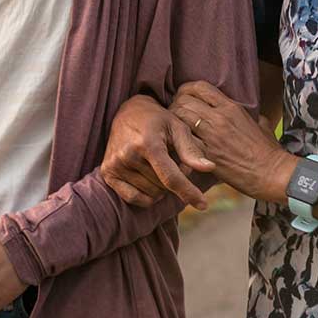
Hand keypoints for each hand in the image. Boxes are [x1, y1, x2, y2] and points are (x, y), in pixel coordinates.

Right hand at [101, 93, 214, 210]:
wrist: (128, 112)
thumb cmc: (158, 120)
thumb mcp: (178, 127)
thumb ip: (191, 150)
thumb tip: (209, 168)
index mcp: (148, 143)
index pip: (171, 177)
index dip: (189, 192)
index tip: (204, 205)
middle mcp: (128, 155)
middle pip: (163, 187)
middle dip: (174, 179)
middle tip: (172, 161)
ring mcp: (115, 165)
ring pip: (151, 194)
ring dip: (161, 186)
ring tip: (159, 165)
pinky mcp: (107, 173)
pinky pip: (134, 198)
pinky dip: (147, 195)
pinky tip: (149, 179)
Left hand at [172, 81, 294, 202]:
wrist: (271, 173)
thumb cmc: (268, 150)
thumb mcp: (262, 124)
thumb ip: (250, 115)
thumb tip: (248, 114)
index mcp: (231, 107)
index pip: (200, 87)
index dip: (187, 90)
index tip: (184, 97)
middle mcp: (219, 118)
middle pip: (184, 100)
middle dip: (175, 105)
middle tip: (175, 114)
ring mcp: (211, 136)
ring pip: (180, 117)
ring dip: (174, 121)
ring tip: (174, 129)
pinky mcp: (206, 155)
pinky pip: (183, 140)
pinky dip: (178, 141)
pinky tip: (178, 145)